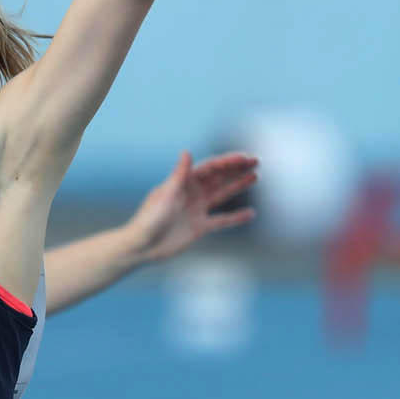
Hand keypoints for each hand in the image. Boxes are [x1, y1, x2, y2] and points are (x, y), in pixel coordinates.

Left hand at [125, 150, 259, 265]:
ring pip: (222, 194)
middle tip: (257, 161)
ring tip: (255, 177)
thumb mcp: (166, 194)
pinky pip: (221, 220)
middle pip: (218, 177)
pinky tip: (251, 213)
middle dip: (237, 169)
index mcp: (183, 182)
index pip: (210, 167)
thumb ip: (179, 175)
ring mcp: (196, 210)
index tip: (245, 158)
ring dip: (238, 185)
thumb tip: (187, 152)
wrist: (142, 246)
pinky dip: (236, 218)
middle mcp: (191, 193)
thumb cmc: (150, 218)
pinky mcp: (199, 227)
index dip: (228, 161)